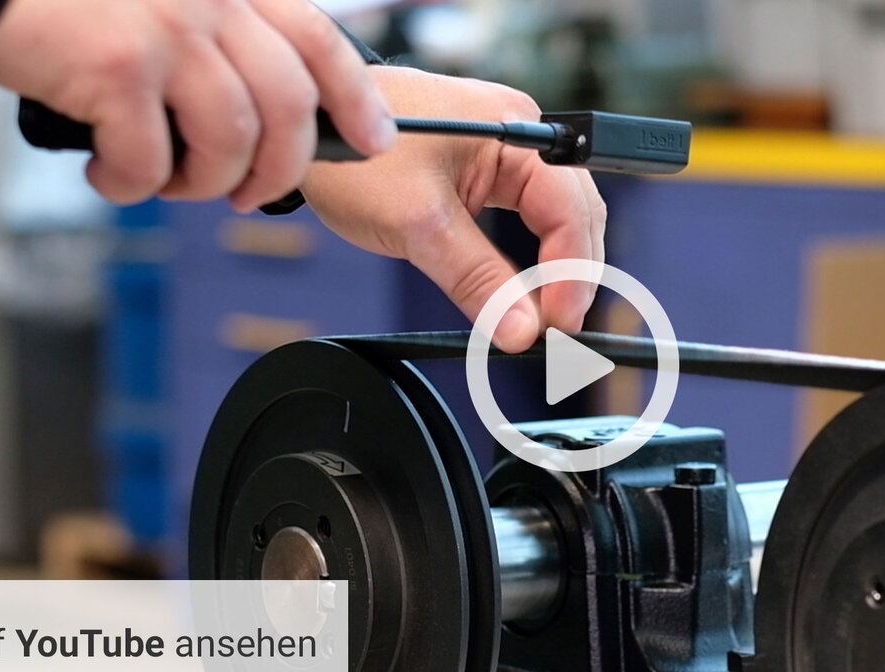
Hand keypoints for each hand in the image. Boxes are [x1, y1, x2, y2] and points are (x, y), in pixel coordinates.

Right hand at [0, 0, 396, 210]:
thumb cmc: (78, 4)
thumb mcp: (173, 4)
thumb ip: (227, 44)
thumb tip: (277, 123)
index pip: (322, 43)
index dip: (358, 99)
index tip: (375, 140)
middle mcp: (212, 1)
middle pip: (288, 107)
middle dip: (280, 170)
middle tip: (251, 195)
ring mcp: (168, 31)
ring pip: (231, 140)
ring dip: (205, 183)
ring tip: (169, 181)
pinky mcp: (117, 67)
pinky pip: (152, 160)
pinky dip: (133, 185)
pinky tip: (109, 174)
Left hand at [301, 67, 606, 352]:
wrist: (309, 127)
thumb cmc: (354, 152)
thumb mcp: (417, 222)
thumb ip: (477, 278)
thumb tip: (521, 330)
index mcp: (516, 131)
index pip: (571, 210)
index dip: (572, 273)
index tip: (556, 324)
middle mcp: (520, 136)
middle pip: (575, 214)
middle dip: (571, 274)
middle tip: (554, 331)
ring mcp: (503, 153)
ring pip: (553, 220)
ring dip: (552, 269)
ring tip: (539, 318)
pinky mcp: (483, 173)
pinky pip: (524, 220)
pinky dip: (527, 259)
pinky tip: (519, 291)